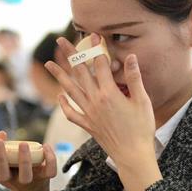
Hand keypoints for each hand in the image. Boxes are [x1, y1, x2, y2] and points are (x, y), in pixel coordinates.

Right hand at [0, 130, 56, 190]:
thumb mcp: (2, 155)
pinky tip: (45, 146)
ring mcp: (28, 180)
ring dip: (24, 160)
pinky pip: (49, 171)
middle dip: (0, 159)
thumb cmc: (13, 166)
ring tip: (22, 144)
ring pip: (25, 176)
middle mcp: (11, 180)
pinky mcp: (44, 178)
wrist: (34, 186)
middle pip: (2, 175)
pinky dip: (50, 158)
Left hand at [45, 34, 160, 190]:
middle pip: (80, 73)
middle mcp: (95, 101)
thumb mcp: (142, 101)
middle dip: (70, 55)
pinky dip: (64, 104)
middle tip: (60, 40)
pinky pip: (71, 113)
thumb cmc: (141, 128)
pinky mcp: (87, 125)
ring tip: (48, 63)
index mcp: (109, 93)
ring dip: (59, 76)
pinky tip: (60, 96)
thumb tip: (130, 57)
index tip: (92, 35)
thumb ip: (134, 78)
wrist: (133, 155)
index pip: (99, 64)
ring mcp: (89, 113)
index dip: (95, 48)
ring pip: (70, 90)